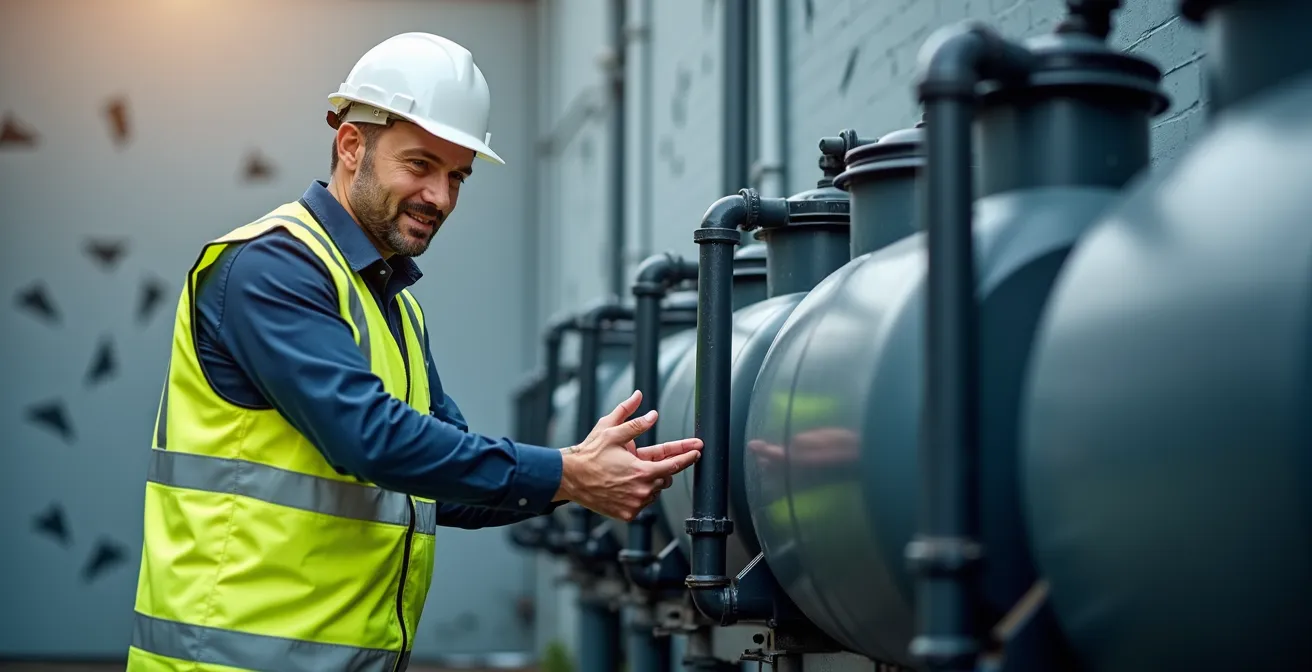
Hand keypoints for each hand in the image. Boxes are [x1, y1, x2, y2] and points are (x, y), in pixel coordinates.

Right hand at [554, 390, 701, 520]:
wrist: (571, 479)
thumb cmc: (590, 454)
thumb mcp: (611, 431)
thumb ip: (635, 421)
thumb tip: (652, 413)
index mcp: (642, 471)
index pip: (674, 464)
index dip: (687, 456)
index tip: (698, 451)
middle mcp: (642, 491)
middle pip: (666, 478)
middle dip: (662, 468)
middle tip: (647, 461)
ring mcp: (636, 505)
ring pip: (655, 492)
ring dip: (649, 482)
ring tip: (629, 473)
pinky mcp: (628, 515)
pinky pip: (643, 504)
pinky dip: (639, 495)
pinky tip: (624, 486)